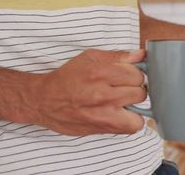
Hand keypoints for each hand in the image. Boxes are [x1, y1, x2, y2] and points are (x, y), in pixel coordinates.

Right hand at [27, 49, 146, 134]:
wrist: (43, 101)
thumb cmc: (67, 78)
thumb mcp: (90, 57)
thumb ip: (118, 56)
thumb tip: (141, 55)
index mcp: (100, 73)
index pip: (138, 75)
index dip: (135, 75)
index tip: (128, 76)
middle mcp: (101, 95)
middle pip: (140, 94)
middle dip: (135, 90)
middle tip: (125, 89)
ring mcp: (102, 115)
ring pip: (139, 116)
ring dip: (135, 109)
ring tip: (124, 103)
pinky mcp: (100, 129)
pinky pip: (129, 129)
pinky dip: (129, 122)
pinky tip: (120, 114)